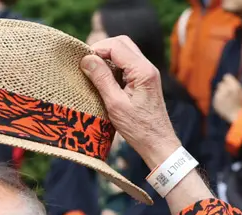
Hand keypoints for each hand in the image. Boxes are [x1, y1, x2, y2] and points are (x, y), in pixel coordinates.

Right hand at [80, 37, 181, 167]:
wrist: (158, 143)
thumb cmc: (138, 128)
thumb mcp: (115, 104)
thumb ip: (101, 79)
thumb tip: (86, 59)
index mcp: (143, 71)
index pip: (116, 46)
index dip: (97, 49)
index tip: (83, 62)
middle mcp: (148, 68)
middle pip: (122, 43)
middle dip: (102, 48)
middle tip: (88, 63)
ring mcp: (148, 73)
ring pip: (125, 51)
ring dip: (108, 57)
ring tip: (95, 72)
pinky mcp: (146, 80)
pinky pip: (128, 63)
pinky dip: (115, 65)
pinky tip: (106, 79)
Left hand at [212, 74, 241, 124]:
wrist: (237, 115)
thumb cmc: (240, 102)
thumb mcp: (240, 89)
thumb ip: (233, 82)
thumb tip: (225, 77)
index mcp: (234, 86)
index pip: (226, 76)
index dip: (228, 81)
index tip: (230, 85)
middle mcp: (225, 90)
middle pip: (220, 84)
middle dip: (224, 88)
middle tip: (228, 94)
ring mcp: (219, 97)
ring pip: (217, 90)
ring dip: (221, 93)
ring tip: (226, 100)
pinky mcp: (215, 102)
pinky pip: (215, 97)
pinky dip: (219, 100)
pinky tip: (224, 104)